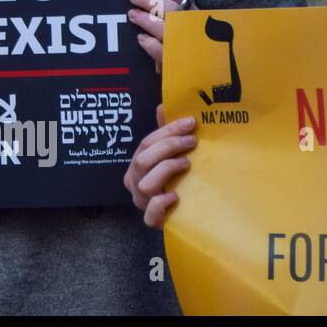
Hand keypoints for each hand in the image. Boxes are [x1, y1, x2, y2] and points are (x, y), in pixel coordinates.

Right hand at [123, 104, 195, 227]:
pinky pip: (151, 213)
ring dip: (166, 170)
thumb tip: (162, 106)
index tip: (191, 123)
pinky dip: (161, 203)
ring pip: (145, 183)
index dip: (167, 131)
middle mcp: (134, 183)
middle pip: (143, 160)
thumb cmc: (176, 182)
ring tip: (186, 164)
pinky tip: (176, 196)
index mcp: (136, 166)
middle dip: (168, 147)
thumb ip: (164, 135)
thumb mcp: (169, 156)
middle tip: (192, 142)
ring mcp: (142, 202)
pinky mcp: (152, 221)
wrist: (186, 217)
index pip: (145, 143)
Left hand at [125, 0, 189, 72]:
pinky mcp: (182, 66)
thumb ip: (160, 12)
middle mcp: (193, 27)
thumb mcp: (175, 27)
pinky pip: (167, 54)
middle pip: (173, 8)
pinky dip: (153, 45)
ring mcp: (189, 47)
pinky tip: (141, 40)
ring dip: (148, 20)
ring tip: (132, 15)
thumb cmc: (180, 49)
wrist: (199, 79)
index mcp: (191, 13)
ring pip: (170, 29)